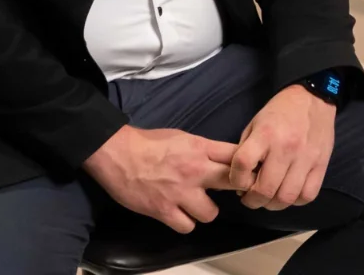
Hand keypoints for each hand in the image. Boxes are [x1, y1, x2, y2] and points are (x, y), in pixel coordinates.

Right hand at [83, 126, 237, 233]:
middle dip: (235, 188)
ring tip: (195, 204)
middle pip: (233, 183)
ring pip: (211, 213)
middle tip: (229, 191)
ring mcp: (180, 193)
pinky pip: (187, 226)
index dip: (247, 166)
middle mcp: (195, 171)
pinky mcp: (163, 210)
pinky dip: (184, 222)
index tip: (246, 171)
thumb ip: (205, 149)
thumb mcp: (183, 137)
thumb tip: (223, 158)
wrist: (117, 153)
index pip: (237, 156)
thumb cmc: (148, 142)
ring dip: (204, 210)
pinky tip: (179, 213)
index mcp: (200, 148)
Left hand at [227, 85, 336, 209]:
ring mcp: (306, 158)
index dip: (235, 180)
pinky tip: (288, 193)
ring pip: (287, 197)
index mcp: (266, 134)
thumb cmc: (279, 112)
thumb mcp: (255, 124)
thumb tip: (239, 180)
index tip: (237, 183)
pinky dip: (295, 201)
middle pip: (265, 189)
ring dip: (273, 204)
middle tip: (250, 198)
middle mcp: (286, 148)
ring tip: (269, 198)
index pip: (243, 165)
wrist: (313, 98)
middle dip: (253, 200)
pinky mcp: (321, 165)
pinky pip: (307, 195)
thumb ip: (246, 150)